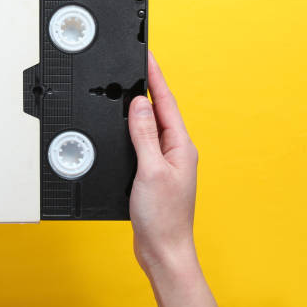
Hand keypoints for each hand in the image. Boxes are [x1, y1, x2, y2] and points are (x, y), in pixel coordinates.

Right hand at [128, 52, 218, 306]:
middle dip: (148, 87)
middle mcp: (176, 151)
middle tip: (137, 66)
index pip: (166, 103)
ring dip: (141, 108)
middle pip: (160, 111)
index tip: (147, 57)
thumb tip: (139, 104)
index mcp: (180, 146)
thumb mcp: (150, 169)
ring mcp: (165, 163)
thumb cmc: (163, 216)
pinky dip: (134, 130)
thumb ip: (144, 134)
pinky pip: (144, 142)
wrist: (162, 249)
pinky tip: (126, 129)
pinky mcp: (153, 174)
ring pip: (151, 126)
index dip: (155, 78)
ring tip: (130, 89)